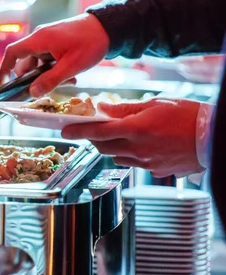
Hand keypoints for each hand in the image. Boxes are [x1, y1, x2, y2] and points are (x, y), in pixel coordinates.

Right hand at [0, 13, 109, 96]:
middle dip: (33, 79)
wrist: (110, 27)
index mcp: (39, 40)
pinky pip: (48, 59)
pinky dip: (55, 69)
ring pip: (38, 63)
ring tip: (66, 82)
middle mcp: (40, 38)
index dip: (4, 69)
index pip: (12, 53)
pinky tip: (70, 77)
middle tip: (44, 91)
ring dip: (47, 76)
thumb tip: (32, 93)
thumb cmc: (91, 43)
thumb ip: (50, 80)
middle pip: (25, 62)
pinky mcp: (57, 42)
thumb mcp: (71, 66)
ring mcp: (49, 40)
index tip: (3, 85)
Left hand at [61, 98, 204, 177]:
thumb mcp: (156, 104)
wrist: (214, 137)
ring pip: (115, 156)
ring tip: (117, 134)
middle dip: (92, 138)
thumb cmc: (189, 116)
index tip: (64, 130)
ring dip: (109, 146)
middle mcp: (138, 149)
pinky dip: (127, 154)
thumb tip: (103, 108)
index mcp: (136, 129)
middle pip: (102, 146)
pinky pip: (132, 163)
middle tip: (89, 129)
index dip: (78, 131)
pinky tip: (137, 144)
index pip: (97, 131)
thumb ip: (125, 108)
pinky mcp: (154, 170)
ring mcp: (146, 162)